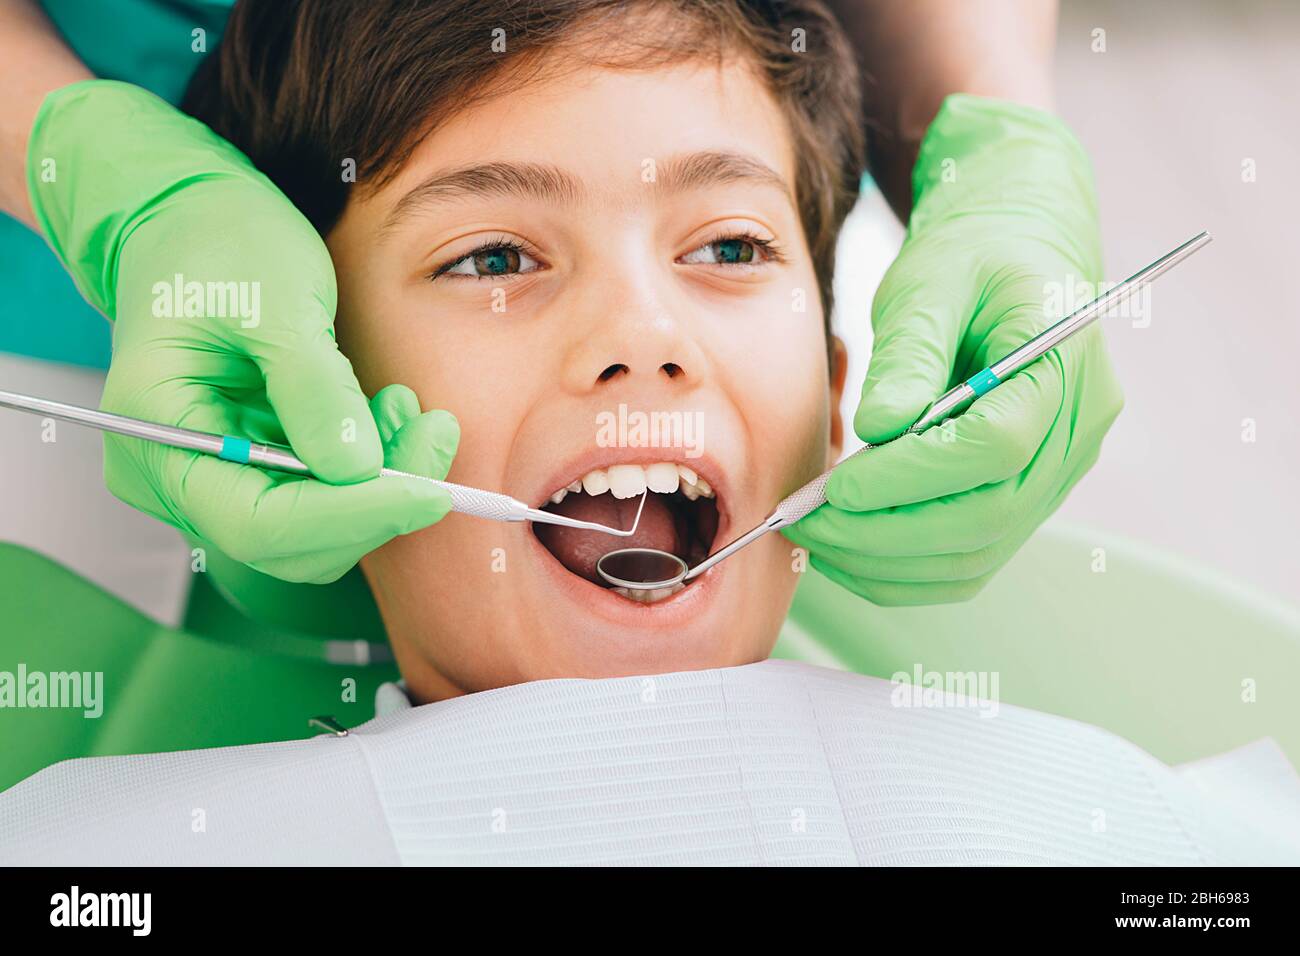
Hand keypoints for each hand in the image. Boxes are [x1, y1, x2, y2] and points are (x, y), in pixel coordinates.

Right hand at [27, 80, 457, 582]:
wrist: (195, 221)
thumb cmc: (221, 242)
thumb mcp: (275, 298)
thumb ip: (313, 386)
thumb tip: (356, 467)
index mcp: (154, 431)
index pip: (257, 523)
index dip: (351, 518)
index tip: (429, 491)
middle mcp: (172, 474)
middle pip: (289, 543)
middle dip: (377, 505)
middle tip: (435, 436)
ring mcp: (211, 478)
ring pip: (315, 531)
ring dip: (382, 485)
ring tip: (413, 411)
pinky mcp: (249, 471)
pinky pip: (320, 499)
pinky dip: (369, 471)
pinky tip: (391, 415)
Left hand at [784, 95, 1123, 605]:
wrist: (1012, 257)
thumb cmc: (971, 258)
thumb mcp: (931, 280)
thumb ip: (909, 352)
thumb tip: (877, 430)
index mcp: (1063, 366)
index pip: (996, 448)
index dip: (910, 477)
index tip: (835, 485)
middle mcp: (1075, 434)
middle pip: (987, 517)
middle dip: (883, 533)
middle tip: (804, 522)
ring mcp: (1056, 476)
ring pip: (976, 557)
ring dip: (886, 564)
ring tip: (814, 537)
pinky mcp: (1025, 499)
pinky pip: (968, 560)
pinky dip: (903, 570)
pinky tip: (846, 548)